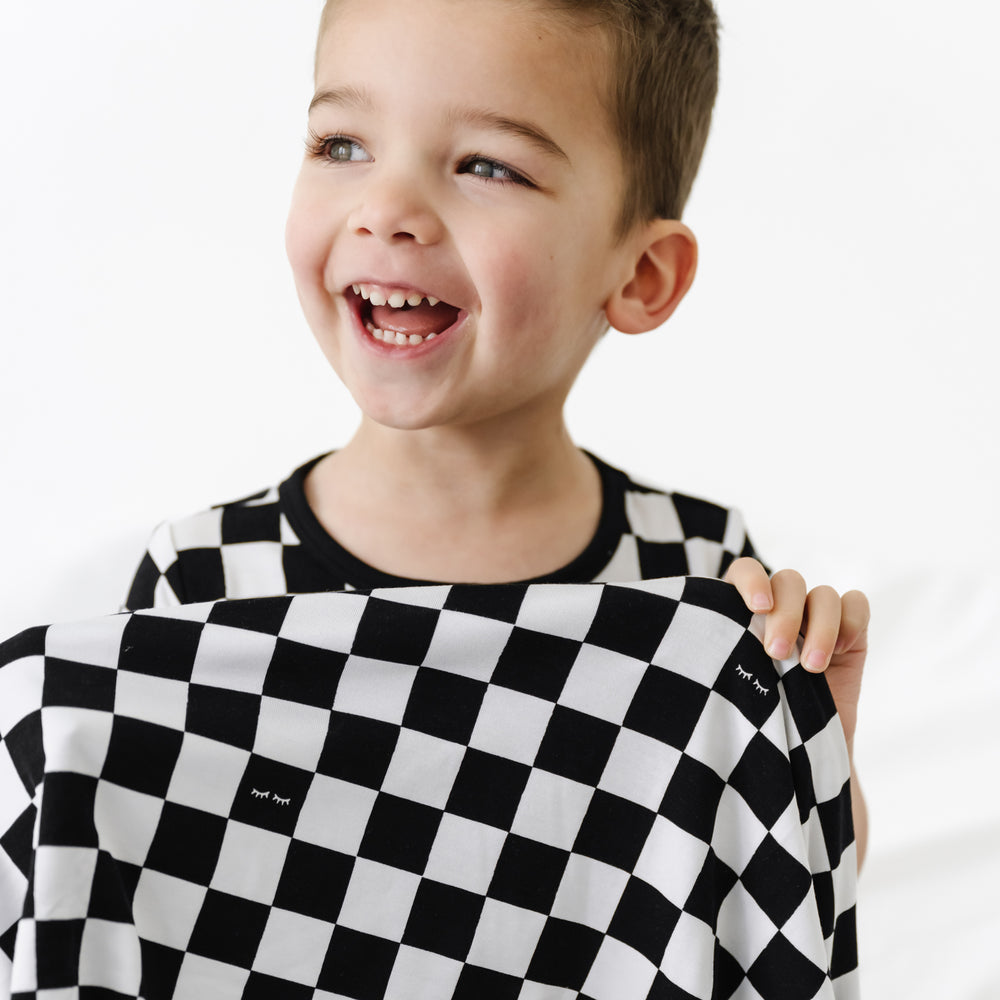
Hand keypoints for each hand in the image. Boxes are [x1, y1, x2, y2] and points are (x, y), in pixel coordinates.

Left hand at [724, 558, 869, 747]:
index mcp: (743, 610)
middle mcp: (781, 608)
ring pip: (822, 594)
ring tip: (810, 667)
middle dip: (785, 614)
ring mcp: (816, 619)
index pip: (746, 570)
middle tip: (775, 653)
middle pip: (788, 581)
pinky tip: (841, 651)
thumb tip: (719, 638)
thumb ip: (732, 651)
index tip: (756, 609)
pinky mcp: (850, 633)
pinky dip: (850, 621)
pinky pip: (856, 604)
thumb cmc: (755, 716)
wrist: (795, 753)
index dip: (752, 579)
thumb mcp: (736, 682)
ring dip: (820, 627)